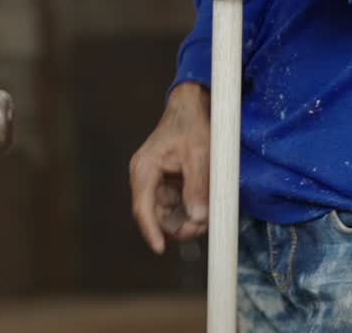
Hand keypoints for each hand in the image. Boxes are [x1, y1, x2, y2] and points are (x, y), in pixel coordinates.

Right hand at [129, 83, 210, 253]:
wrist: (195, 102)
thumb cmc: (193, 123)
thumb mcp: (198, 154)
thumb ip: (197, 187)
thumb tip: (197, 218)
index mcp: (145, 169)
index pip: (143, 209)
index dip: (151, 232)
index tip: (161, 249)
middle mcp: (146, 177)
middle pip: (157, 215)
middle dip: (178, 226)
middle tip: (203, 226)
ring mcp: (156, 180)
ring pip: (168, 212)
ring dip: (186, 218)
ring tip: (208, 215)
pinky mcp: (168, 180)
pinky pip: (177, 202)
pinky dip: (189, 207)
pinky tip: (205, 205)